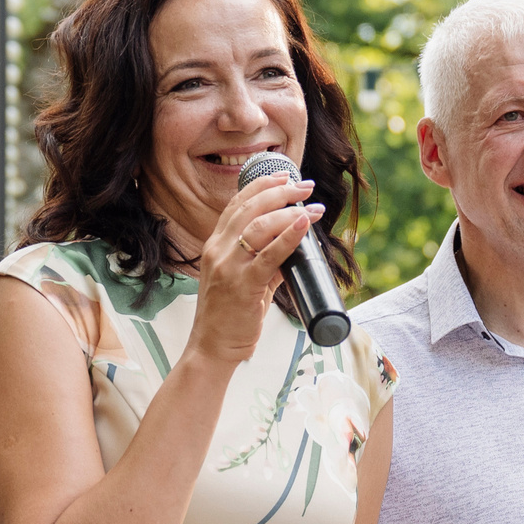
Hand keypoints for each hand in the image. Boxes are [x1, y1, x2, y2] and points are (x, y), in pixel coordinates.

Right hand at [186, 173, 320, 364]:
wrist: (211, 347)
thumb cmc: (228, 316)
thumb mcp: (246, 280)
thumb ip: (266, 261)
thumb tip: (294, 247)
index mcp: (215, 245)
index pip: (237, 204)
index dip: (262, 186)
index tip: (285, 175)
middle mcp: (218, 250)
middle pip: (250, 207)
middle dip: (281, 191)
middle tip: (305, 186)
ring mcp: (228, 266)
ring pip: (260, 225)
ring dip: (289, 210)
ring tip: (312, 206)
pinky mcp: (242, 285)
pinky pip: (268, 255)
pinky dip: (288, 236)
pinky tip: (303, 224)